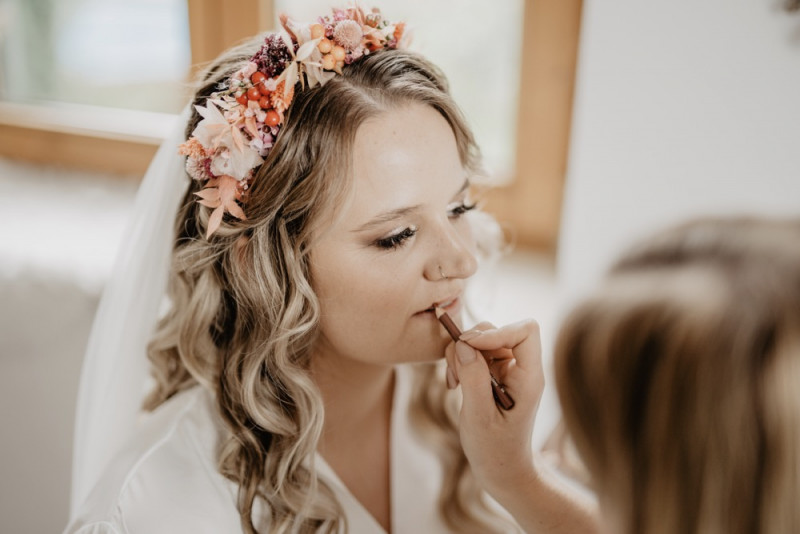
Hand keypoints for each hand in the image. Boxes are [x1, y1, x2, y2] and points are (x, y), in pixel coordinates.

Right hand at [444, 319, 544, 499]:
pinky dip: (459, 363)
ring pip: (482, 339)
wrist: (501, 469)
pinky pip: (475, 353)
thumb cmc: (495, 450)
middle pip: (499, 330)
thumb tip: (463, 344)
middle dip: (471, 344)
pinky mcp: (494, 374)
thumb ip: (473, 379)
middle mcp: (522, 368)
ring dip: (461, 354)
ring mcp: (508, 370)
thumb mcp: (480, 417)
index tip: (469, 347)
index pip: (526, 331)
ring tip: (454, 383)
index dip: (497, 332)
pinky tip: (455, 385)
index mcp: (530, 378)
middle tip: (455, 373)